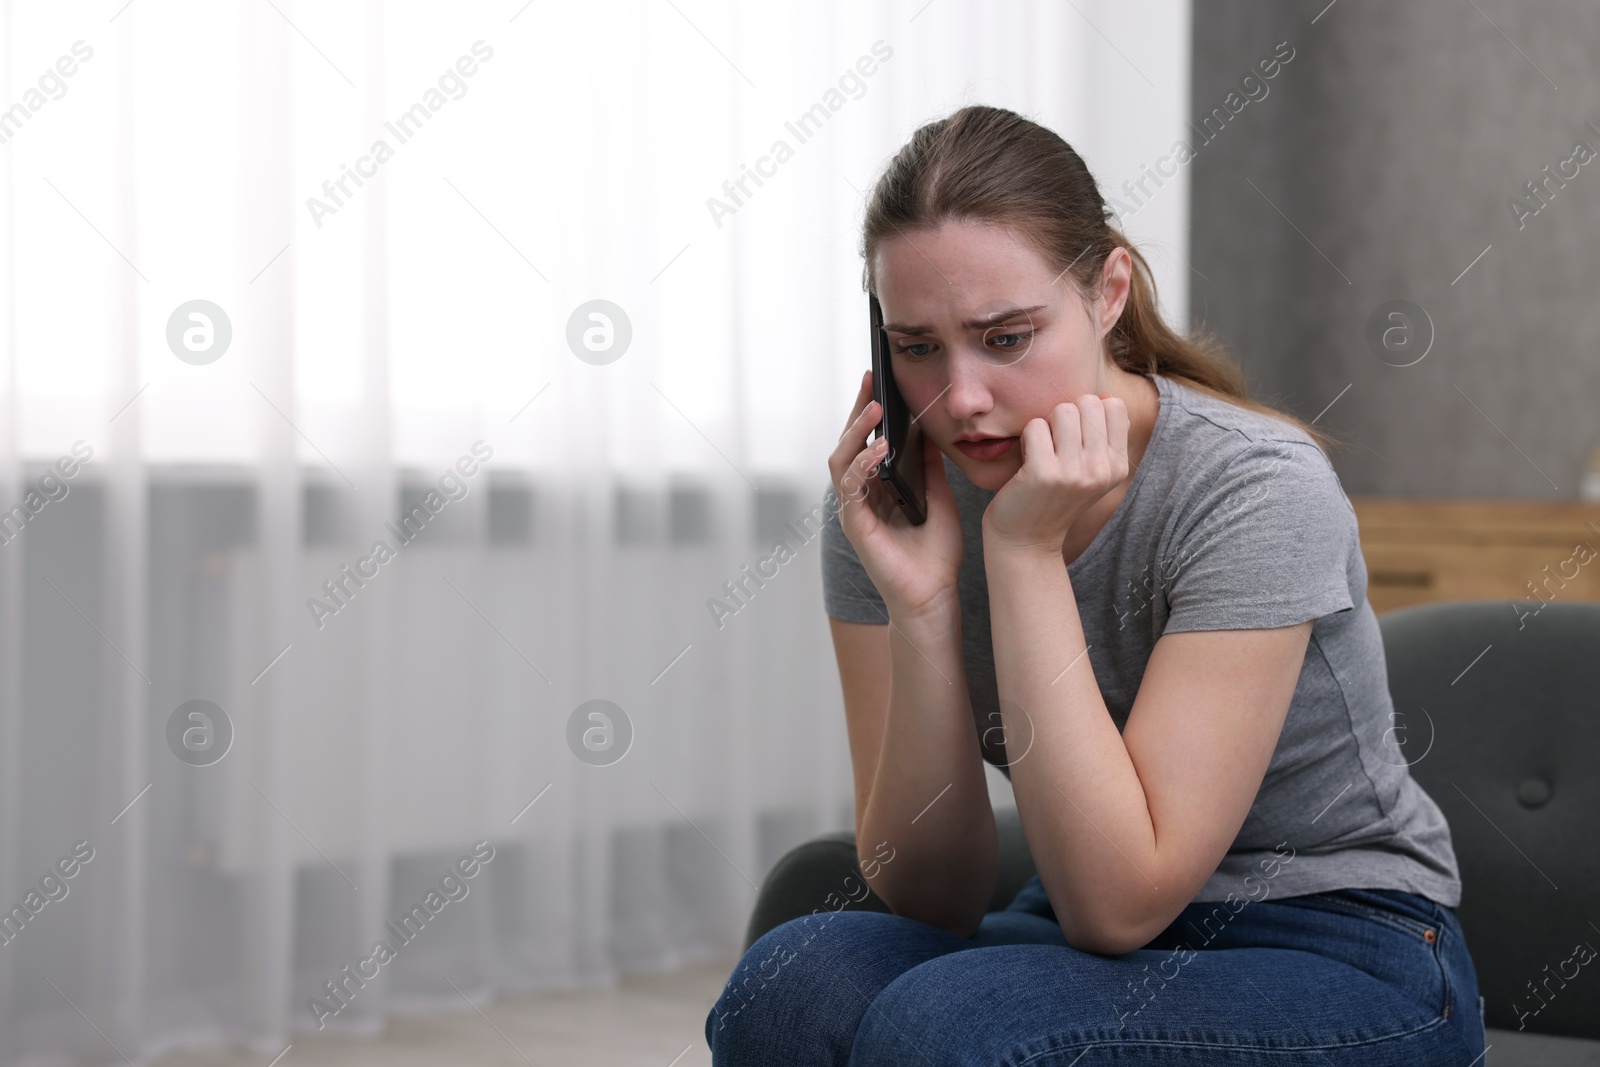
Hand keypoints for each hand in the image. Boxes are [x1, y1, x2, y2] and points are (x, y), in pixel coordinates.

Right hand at [827, 370, 963, 620]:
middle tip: (870, 380)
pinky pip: (851, 488)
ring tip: (875, 409)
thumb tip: (928, 428)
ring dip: (856, 432)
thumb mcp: (939, 496)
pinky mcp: (855, 526)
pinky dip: (863, 465)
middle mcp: (860, 496)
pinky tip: (880, 450)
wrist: (935, 596)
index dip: (868, 411)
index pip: (866, 441)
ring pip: (841, 460)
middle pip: (848, 443)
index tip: (877, 380)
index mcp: (876, 488)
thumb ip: (928, 466)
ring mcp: (853, 510)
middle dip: (857, 410)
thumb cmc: (935, 554)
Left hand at [981, 392, 1130, 554]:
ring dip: (1045, 424)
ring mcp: (1074, 473)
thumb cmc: (1053, 497)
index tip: (1073, 437)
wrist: (1026, 541)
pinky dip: (1026, 438)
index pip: (1114, 405)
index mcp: (1118, 466)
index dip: (1088, 412)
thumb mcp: (1090, 471)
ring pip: (1062, 410)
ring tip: (1041, 451)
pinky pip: (1035, 426)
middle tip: (1054, 444)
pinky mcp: (1043, 474)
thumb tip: (1105, 395)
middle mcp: (1102, 470)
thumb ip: (1102, 436)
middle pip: (1088, 402)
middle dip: (1065, 415)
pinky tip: (1027, 461)